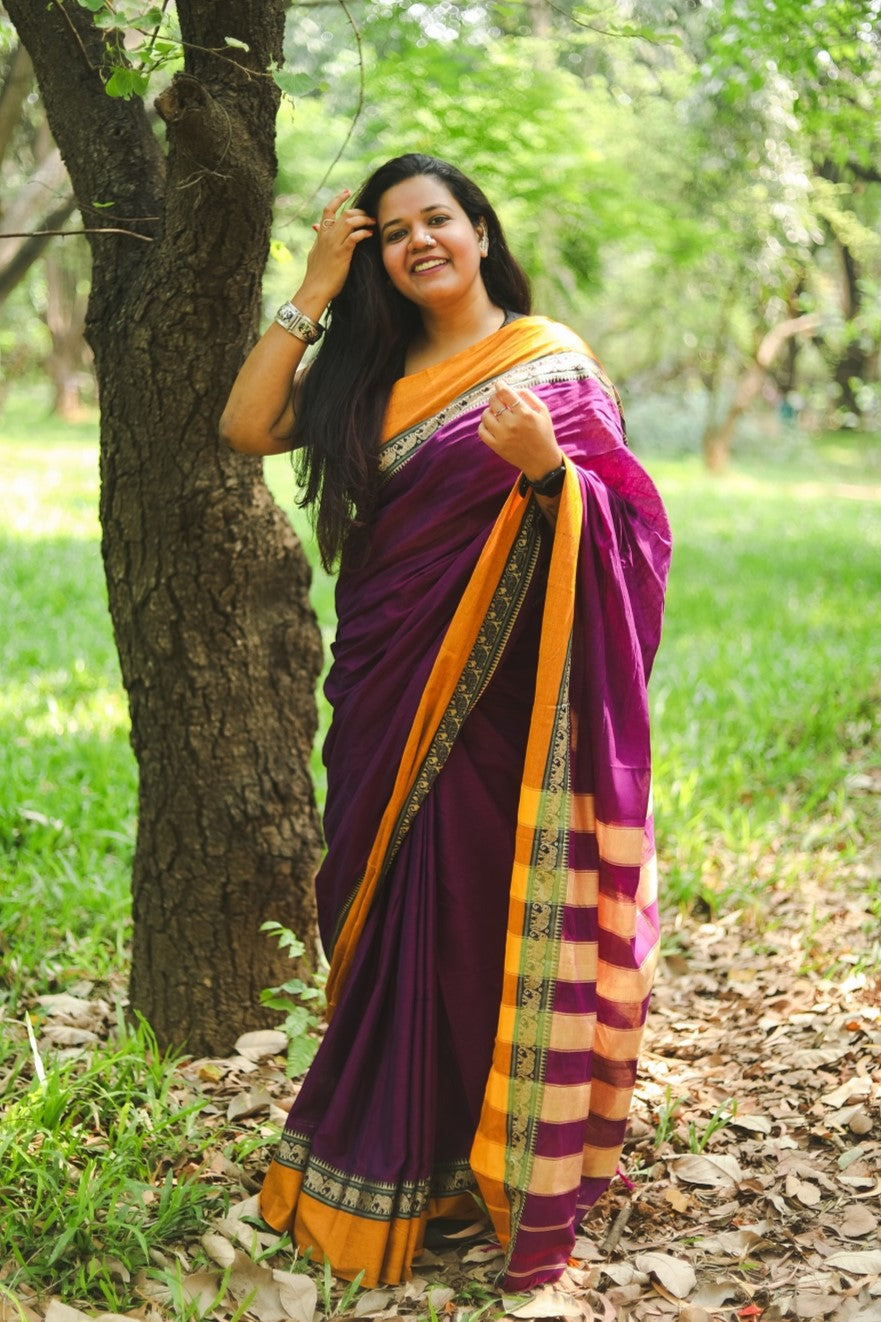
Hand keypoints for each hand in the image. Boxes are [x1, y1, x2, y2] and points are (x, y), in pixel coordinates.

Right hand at [300, 189, 374, 304]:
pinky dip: (363, 232)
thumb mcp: (314, 252)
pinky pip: (354, 237)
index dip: (338, 198)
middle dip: (359, 211)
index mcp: (321, 234)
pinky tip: (369, 234)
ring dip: (364, 220)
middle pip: (344, 213)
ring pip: (350, 222)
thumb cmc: (316, 274)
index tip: (348, 191)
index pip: (328, 209)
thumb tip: (316, 229)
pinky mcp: (342, 253)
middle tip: (368, 215)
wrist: (315, 289)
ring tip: (372, 223)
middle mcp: (327, 236)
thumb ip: (317, 239)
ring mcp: (334, 244)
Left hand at [478, 385, 562, 483]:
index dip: (500, 386)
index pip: (506, 393)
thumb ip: (529, 396)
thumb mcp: (543, 412)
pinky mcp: (496, 446)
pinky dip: (484, 425)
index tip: (499, 384)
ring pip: (485, 415)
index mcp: (525, 414)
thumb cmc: (544, 434)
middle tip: (500, 401)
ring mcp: (502, 436)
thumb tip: (513, 389)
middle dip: (496, 398)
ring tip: (496, 413)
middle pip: (494, 402)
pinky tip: (491, 424)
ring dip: (489, 411)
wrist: (542, 461)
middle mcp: (512, 424)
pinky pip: (481, 431)